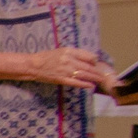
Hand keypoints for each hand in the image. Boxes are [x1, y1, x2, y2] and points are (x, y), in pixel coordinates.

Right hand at [0, 47, 117, 90]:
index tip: (99, 64)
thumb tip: (91, 58)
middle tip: (105, 74)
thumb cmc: (47, 57)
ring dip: (94, 78)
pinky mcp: (62, 79)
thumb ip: (76, 53)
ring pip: (84, 74)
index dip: (95, 60)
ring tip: (101, 80)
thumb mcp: (62, 51)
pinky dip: (85, 84)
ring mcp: (65, 70)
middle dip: (98, 71)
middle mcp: (69, 60)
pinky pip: (76, 82)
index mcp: (69, 51)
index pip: (88, 55)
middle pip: (88, 66)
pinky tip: (91, 86)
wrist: (33, 65)